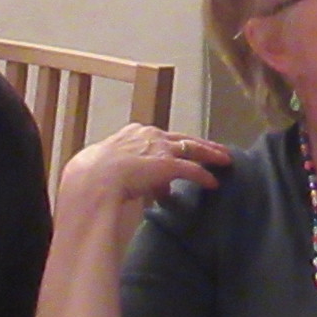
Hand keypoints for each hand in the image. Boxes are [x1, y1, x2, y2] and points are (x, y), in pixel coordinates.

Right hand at [57, 125, 232, 221]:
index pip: (161, 136)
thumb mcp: (107, 166)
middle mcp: (150, 135)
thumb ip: (123, 170)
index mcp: (133, 133)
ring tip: (225, 160)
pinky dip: (204, 176)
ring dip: (211, 154)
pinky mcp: (169, 164)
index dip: (174, 145)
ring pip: (194, 149)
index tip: (183, 150)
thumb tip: (130, 183)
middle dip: (202, 144)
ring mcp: (161, 148)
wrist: (93, 179)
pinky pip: (193, 170)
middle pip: (183, 138)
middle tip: (217, 150)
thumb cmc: (90, 173)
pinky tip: (214, 183)